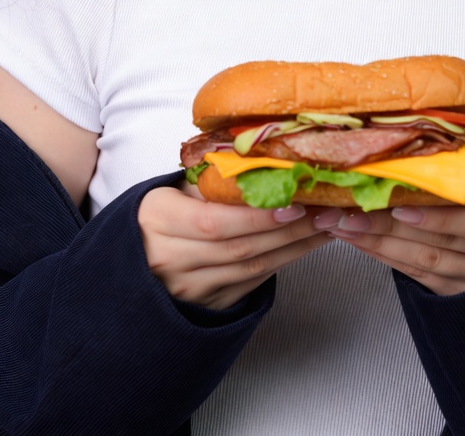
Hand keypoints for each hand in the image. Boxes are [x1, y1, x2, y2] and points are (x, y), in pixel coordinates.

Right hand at [138, 184, 331, 309]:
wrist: (136, 258)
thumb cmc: (163, 213)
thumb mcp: (176, 188)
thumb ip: (213, 179)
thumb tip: (267, 160)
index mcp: (159, 220)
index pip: (213, 222)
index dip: (256, 216)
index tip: (294, 204)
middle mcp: (171, 259)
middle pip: (239, 247)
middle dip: (289, 230)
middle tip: (327, 211)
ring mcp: (189, 288)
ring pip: (251, 269)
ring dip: (294, 247)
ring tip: (327, 225)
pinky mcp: (207, 304)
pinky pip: (251, 284)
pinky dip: (283, 262)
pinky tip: (306, 244)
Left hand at [313, 181, 464, 295]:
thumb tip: (405, 147)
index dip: (439, 217)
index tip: (399, 206)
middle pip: (441, 243)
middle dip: (386, 226)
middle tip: (343, 212)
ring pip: (426, 263)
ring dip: (377, 243)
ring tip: (341, 225)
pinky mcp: (463, 295)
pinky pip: (421, 278)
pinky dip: (387, 258)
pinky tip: (361, 243)